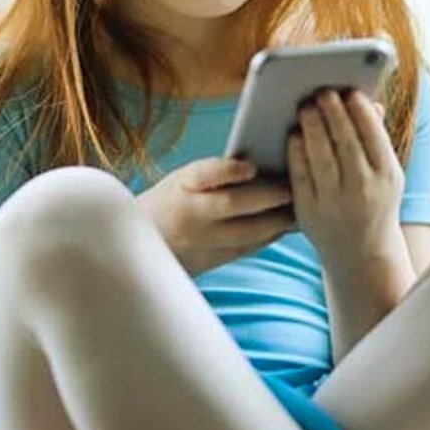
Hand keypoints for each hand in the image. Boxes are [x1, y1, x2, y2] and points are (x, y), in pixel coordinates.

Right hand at [135, 157, 295, 276]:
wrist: (135, 249)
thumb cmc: (164, 205)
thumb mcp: (179, 181)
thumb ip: (211, 174)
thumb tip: (254, 166)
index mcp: (179, 189)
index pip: (203, 175)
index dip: (228, 170)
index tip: (251, 166)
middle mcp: (188, 216)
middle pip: (232, 206)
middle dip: (267, 198)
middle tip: (292, 190)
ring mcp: (198, 243)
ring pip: (244, 233)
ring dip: (274, 222)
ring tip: (294, 211)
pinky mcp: (209, 262)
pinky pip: (244, 249)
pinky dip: (266, 238)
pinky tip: (280, 229)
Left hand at [288, 90, 404, 266]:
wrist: (362, 253)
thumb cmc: (375, 202)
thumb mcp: (387, 174)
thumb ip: (376, 139)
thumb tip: (368, 102)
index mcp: (388, 176)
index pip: (374, 137)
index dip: (360, 112)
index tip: (350, 92)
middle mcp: (363, 189)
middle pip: (345, 143)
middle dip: (332, 113)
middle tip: (322, 92)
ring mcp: (334, 201)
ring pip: (320, 156)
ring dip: (312, 127)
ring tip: (306, 107)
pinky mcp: (309, 210)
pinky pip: (301, 175)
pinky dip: (297, 152)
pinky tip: (295, 134)